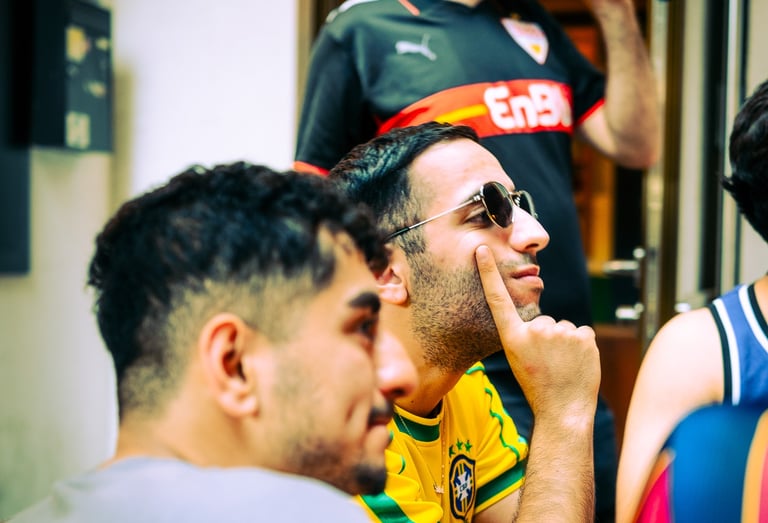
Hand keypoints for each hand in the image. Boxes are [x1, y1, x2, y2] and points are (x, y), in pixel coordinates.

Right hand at [475, 246, 599, 420]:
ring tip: (563, 367)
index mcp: (513, 338)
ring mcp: (560, 332)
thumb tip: (544, 323)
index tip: (483, 250)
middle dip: (547, 338)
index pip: (498, 299)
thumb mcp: (519, 360)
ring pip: (563, 329)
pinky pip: (582, 333)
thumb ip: (527, 335)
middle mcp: (534, 330)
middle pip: (542, 321)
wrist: (563, 411)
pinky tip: (578, 364)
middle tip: (548, 363)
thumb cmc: (538, 387)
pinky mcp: (584, 335)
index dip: (489, 273)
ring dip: (565, 344)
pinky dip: (582, 347)